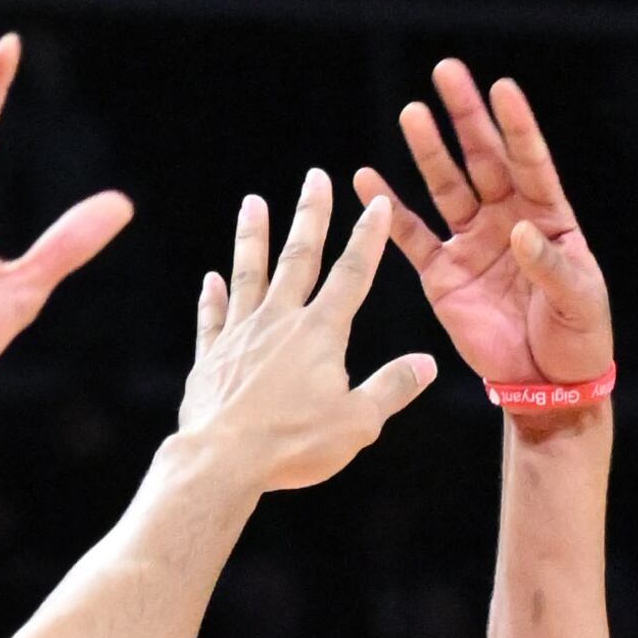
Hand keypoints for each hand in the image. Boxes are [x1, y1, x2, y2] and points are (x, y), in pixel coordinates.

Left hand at [171, 170, 435, 492]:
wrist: (222, 460)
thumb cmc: (292, 444)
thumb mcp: (358, 422)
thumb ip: (392, 387)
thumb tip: (426, 363)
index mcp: (320, 332)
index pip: (352, 274)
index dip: (367, 237)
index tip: (375, 203)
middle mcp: (279, 322)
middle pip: (298, 258)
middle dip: (310, 215)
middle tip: (314, 177)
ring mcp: (240, 336)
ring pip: (249, 275)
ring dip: (253, 237)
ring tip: (253, 203)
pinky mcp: (211, 359)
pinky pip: (213, 319)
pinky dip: (213, 298)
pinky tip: (212, 279)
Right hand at [355, 62, 613, 396]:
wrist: (546, 384)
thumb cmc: (577, 335)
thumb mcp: (578, 298)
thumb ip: (550, 264)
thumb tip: (518, 230)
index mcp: (548, 217)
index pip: (530, 161)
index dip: (516, 126)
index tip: (502, 88)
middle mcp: (507, 219)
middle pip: (483, 158)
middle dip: (466, 117)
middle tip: (447, 72)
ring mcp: (471, 243)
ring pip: (446, 186)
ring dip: (429, 151)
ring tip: (412, 112)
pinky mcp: (443, 274)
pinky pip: (411, 236)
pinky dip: (388, 211)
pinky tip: (366, 179)